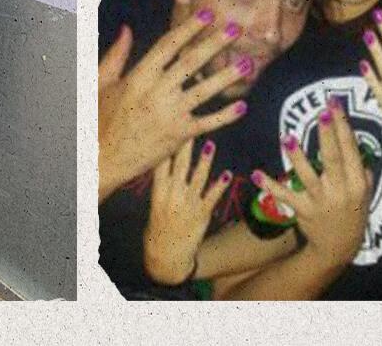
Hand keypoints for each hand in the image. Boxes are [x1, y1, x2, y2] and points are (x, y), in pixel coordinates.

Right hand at [97, 14, 251, 200]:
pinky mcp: (179, 135)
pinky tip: (242, 106)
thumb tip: (127, 29)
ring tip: (248, 63)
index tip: (207, 15)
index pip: (169, 45)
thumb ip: (116, 54)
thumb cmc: (98, 118)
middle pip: (192, 61)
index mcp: (139, 75)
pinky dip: (226, 115)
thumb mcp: (100, 82)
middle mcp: (158, 91)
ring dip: (229, 76)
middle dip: (217, 43)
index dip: (190, 28)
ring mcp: (170, 113)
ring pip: (206, 90)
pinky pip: (208, 122)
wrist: (101, 157)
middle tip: (237, 29)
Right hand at [144, 138, 231, 284]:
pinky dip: (220, 185)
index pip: (163, 163)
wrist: (167, 253)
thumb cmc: (158, 225)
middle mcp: (173, 194)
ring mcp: (188, 203)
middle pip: (181, 165)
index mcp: (158, 190)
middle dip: (187, 146)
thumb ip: (163, 184)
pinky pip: (213, 196)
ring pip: (198, 177)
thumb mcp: (155, 202)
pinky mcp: (202, 213)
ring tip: (211, 144)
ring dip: (206, 161)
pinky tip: (227, 174)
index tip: (173, 128)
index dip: (169, 145)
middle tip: (192, 127)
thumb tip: (169, 161)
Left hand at [252, 98, 372, 267]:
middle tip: (321, 111)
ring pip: (307, 175)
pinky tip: (256, 174)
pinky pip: (284, 195)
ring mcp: (320, 201)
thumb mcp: (364, 193)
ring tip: (287, 137)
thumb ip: (362, 170)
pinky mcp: (302, 210)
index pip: (350, 149)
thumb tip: (356, 143)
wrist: (339, 247)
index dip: (342, 126)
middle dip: (327, 134)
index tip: (334, 104)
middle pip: (332, 158)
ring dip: (297, 157)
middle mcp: (340, 190)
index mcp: (357, 182)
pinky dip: (270, 186)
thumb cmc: (352, 213)